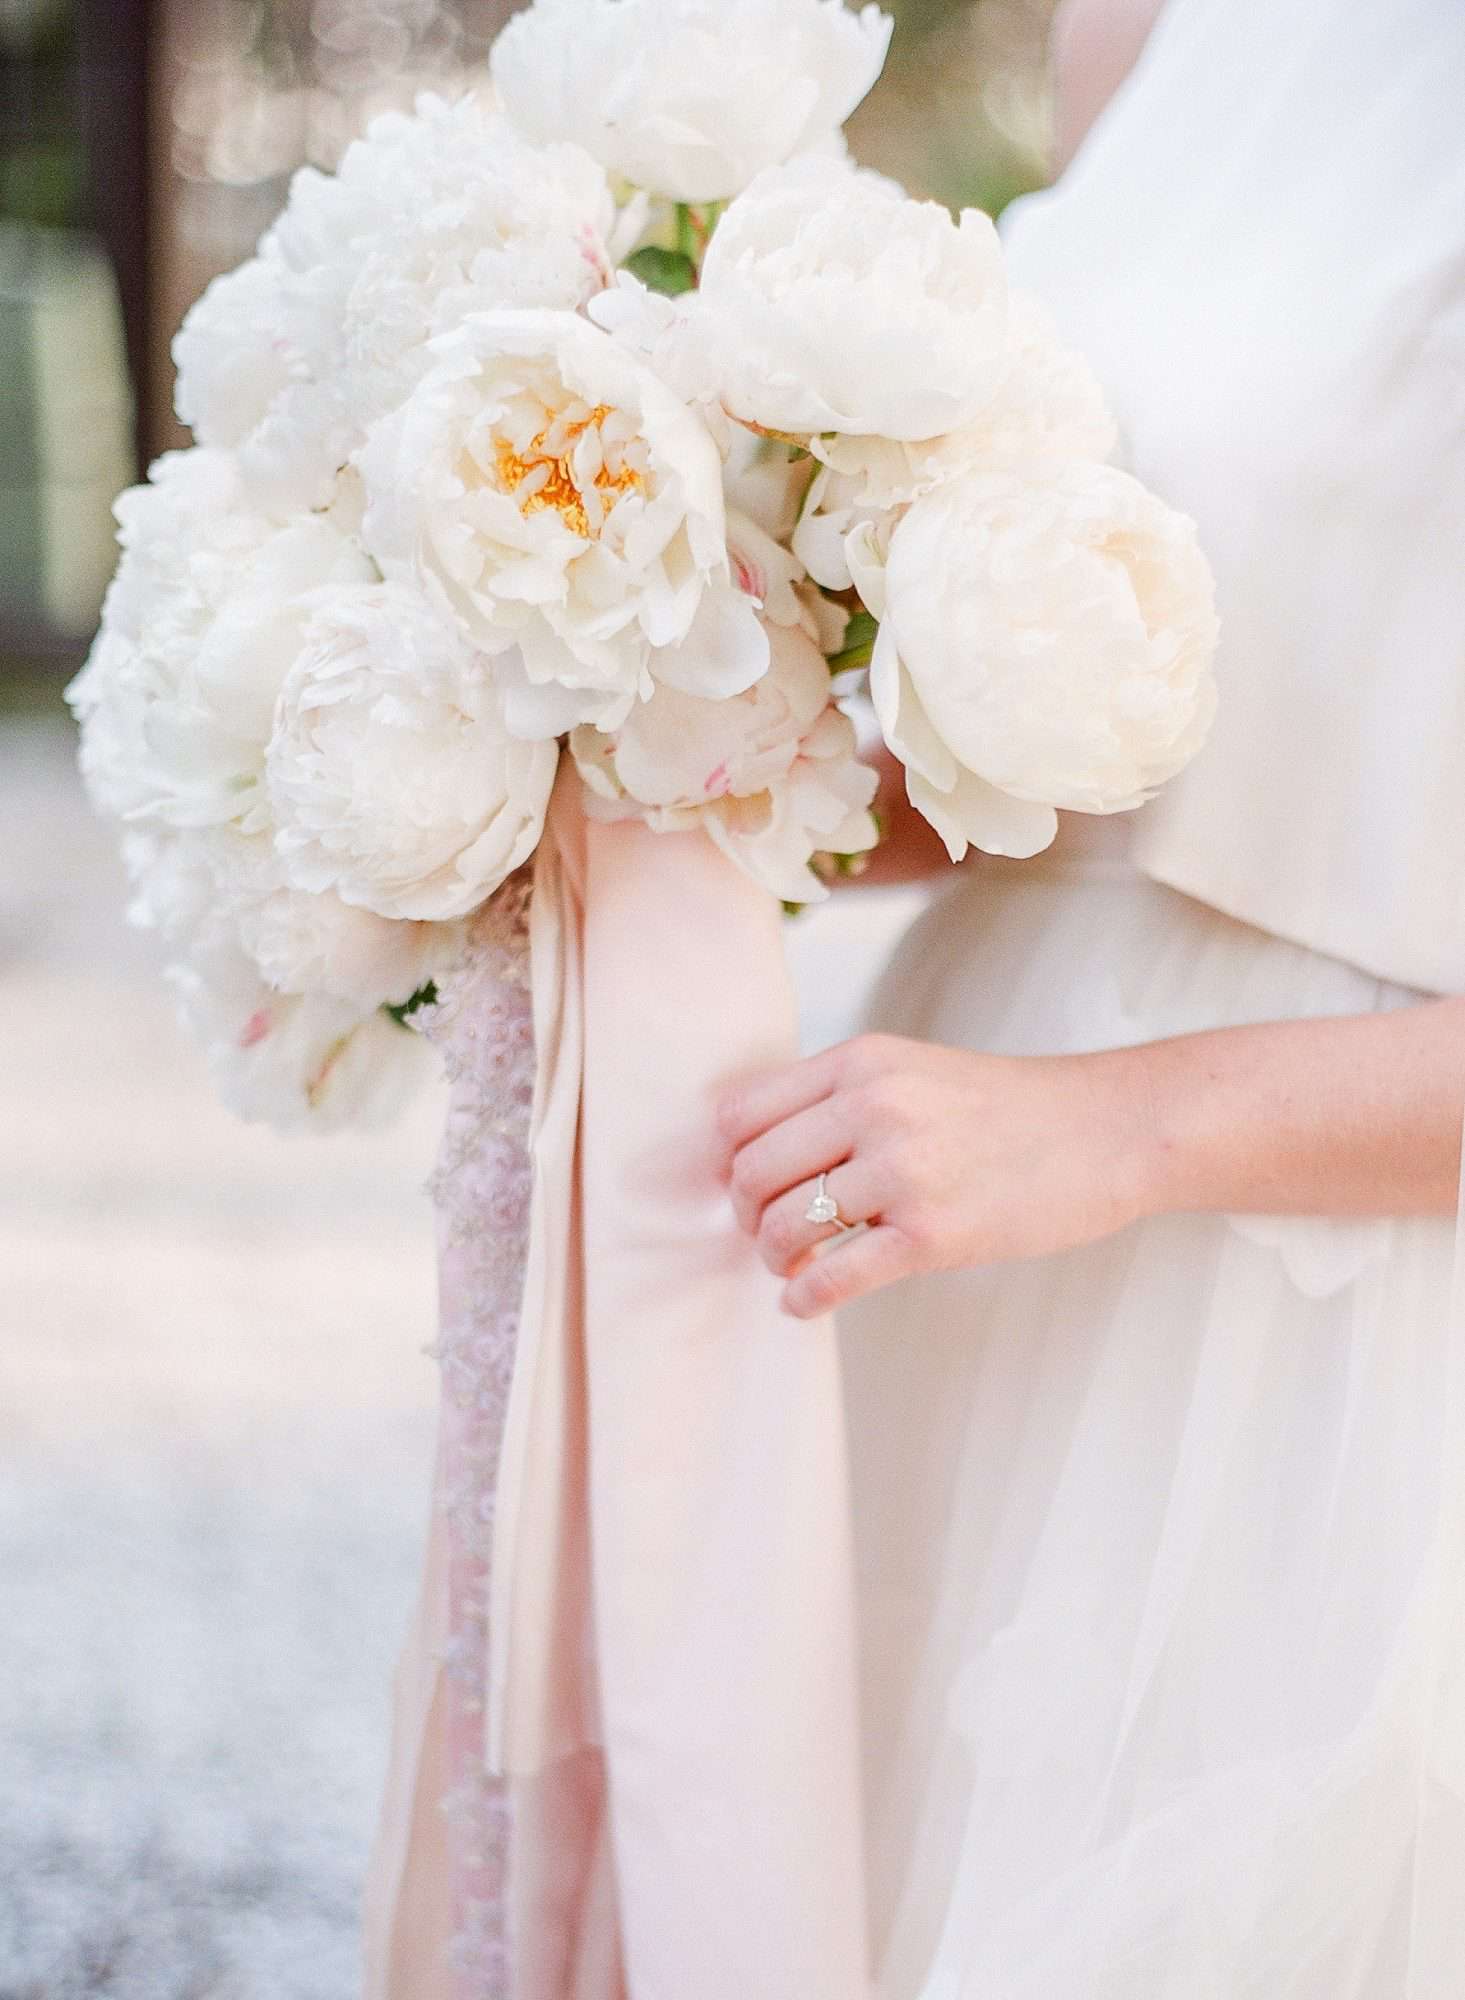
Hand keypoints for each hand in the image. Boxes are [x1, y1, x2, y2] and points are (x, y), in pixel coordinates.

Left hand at [716, 1032, 1157, 1319]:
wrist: (1106, 1131)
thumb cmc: (1010, 1108)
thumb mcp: (913, 1069)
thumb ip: (841, 1097)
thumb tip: (755, 1157)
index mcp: (861, 1062)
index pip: (740, 1113)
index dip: (729, 1160)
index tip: (746, 1185)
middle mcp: (873, 1106)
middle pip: (752, 1173)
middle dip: (747, 1215)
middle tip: (769, 1234)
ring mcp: (904, 1170)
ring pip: (784, 1227)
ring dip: (776, 1259)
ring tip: (796, 1266)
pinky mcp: (934, 1233)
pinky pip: (834, 1277)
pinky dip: (805, 1299)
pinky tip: (806, 1304)